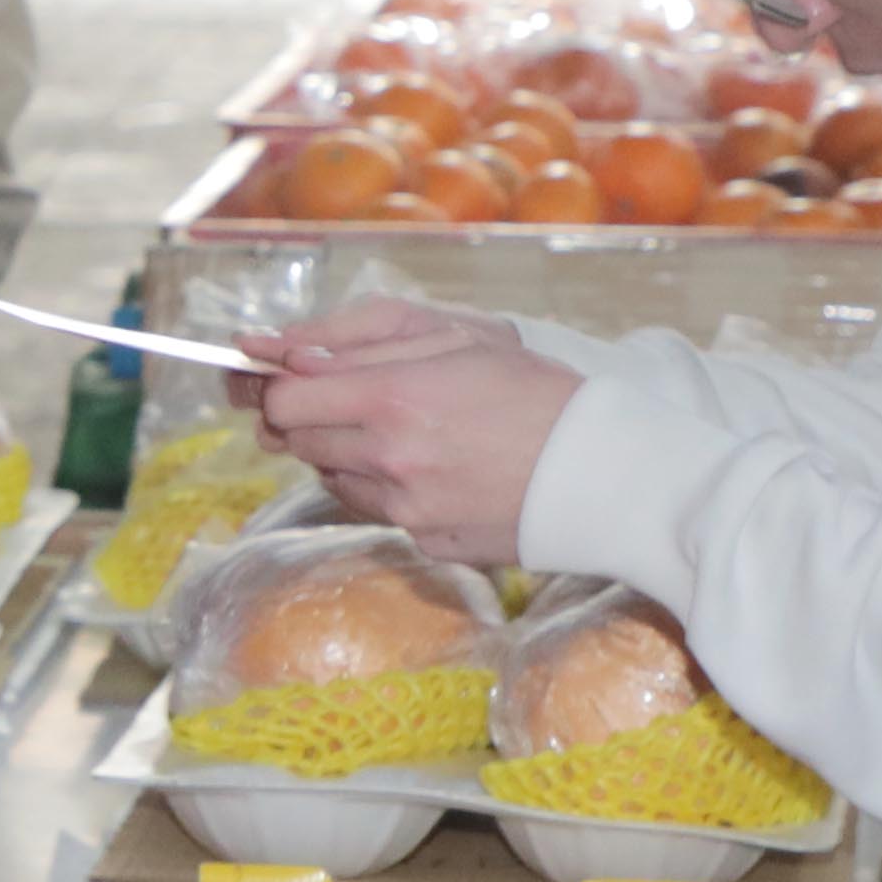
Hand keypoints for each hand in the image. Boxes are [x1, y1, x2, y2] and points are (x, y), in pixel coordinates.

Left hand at [253, 302, 573, 563]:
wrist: (603, 468)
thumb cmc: (533, 389)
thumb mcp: (451, 338)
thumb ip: (359, 343)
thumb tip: (281, 355)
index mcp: (391, 400)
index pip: (283, 402)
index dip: (278, 386)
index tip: (288, 377)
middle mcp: (389, 462)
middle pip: (297, 444)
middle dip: (310, 418)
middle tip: (350, 398)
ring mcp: (406, 512)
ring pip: (333, 479)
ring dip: (347, 454)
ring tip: (406, 431)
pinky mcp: (427, 543)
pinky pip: (377, 511)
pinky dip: (386, 488)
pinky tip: (433, 468)